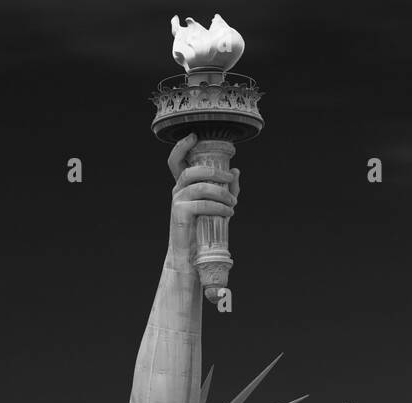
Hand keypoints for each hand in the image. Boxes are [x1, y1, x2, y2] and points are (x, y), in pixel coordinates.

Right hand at [167, 132, 239, 266]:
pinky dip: (218, 207)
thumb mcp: (218, 206)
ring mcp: (177, 201)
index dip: (181, 146)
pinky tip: (228, 213)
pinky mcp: (179, 214)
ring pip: (199, 187)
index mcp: (184, 185)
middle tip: (230, 179)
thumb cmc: (204, 230)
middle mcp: (177, 190)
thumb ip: (227, 189)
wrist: (192, 256)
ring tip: (233, 204)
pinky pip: (201, 204)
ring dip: (220, 193)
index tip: (194, 136)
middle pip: (192, 171)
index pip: (176, 161)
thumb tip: (236, 171)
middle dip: (214, 171)